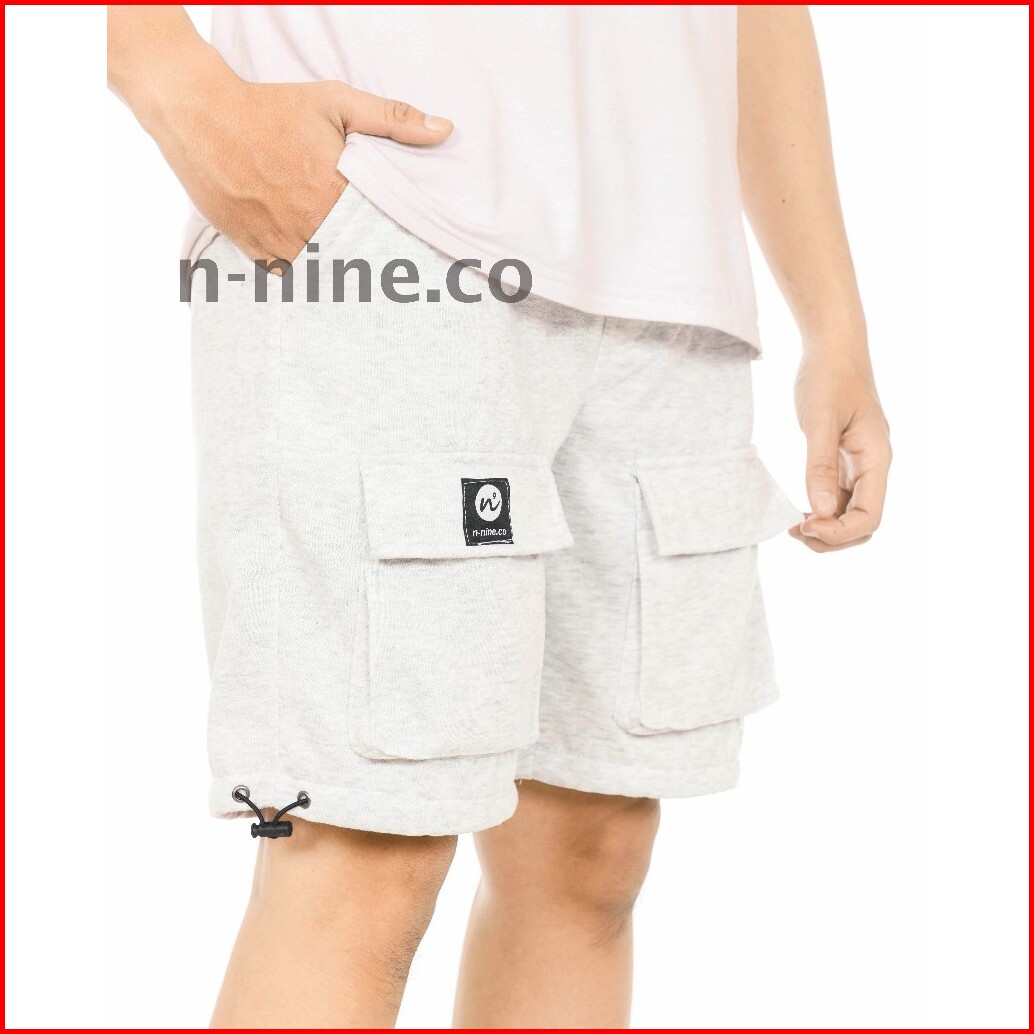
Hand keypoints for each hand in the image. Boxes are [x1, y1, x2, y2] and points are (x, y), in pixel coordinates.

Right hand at [141, 48, 452, 263]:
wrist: (200, 116)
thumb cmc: (271, 107)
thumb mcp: (336, 103)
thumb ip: (392, 119)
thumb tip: (443, 130)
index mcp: (336, 196)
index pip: (382, 239)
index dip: (398, 253)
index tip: (412, 264)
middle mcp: (309, 227)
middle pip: (353, 263)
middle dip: (370, 271)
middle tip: (392, 285)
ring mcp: (279, 243)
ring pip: (321, 276)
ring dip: (338, 278)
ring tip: (359, 288)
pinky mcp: (253, 250)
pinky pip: (287, 277)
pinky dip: (303, 279)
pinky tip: (319, 282)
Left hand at [791, 352, 891, 551]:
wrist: (834, 347)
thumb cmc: (829, 377)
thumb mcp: (819, 421)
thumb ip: (821, 466)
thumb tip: (822, 511)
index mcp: (877, 459)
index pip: (870, 517)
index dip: (839, 532)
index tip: (804, 526)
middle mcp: (874, 467)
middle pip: (863, 523)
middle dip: (833, 538)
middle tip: (795, 532)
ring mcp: (861, 466)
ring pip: (851, 514)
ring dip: (826, 528)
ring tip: (794, 525)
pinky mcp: (846, 461)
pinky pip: (840, 498)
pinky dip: (822, 511)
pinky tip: (800, 510)